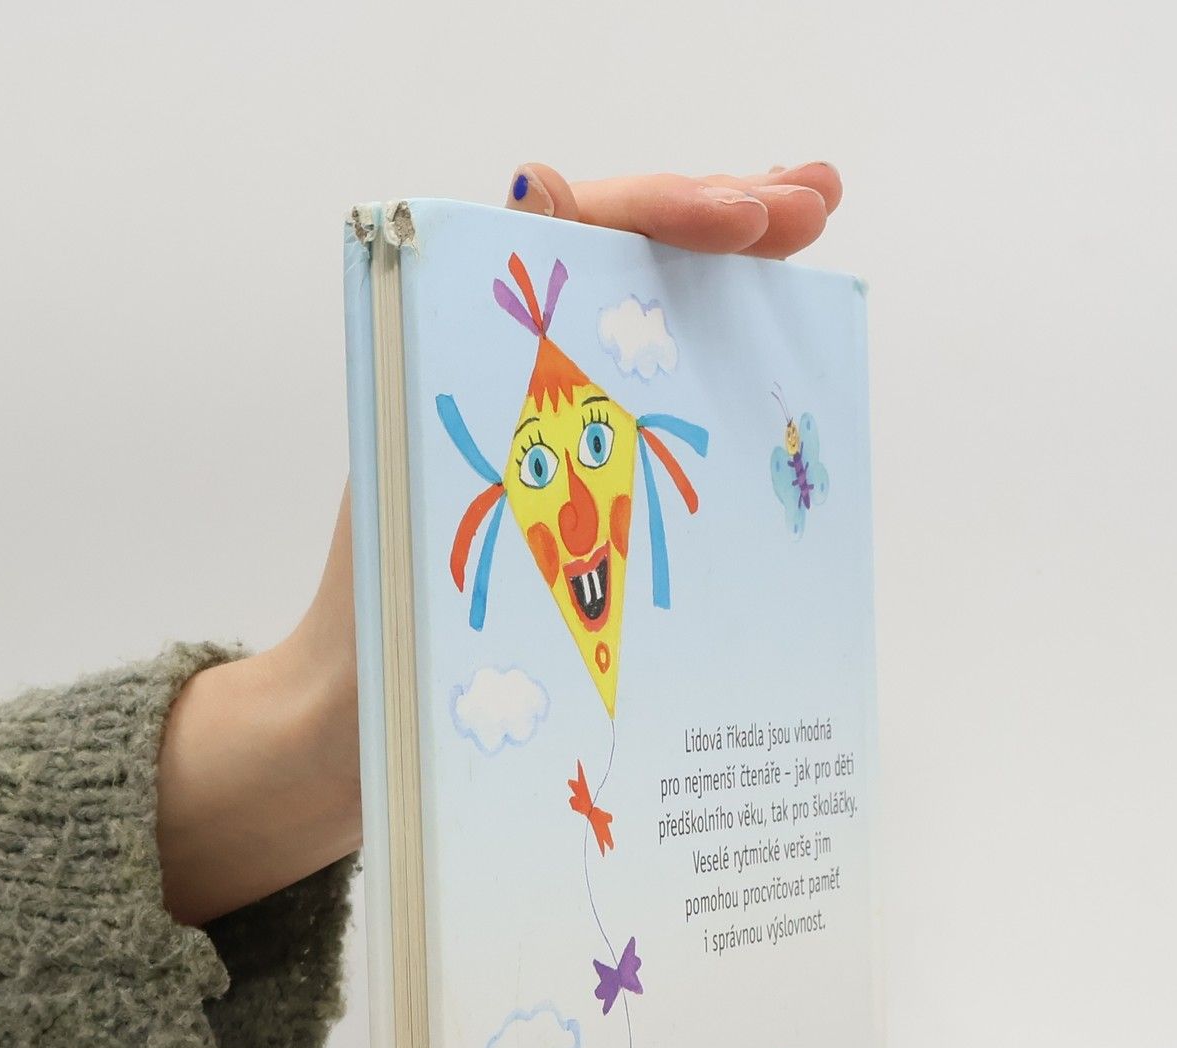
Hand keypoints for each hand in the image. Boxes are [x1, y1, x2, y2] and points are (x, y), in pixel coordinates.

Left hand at [155, 162, 843, 926]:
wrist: (359, 737)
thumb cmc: (375, 630)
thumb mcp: (425, 484)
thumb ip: (478, 335)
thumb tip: (538, 182)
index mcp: (462, 360)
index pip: (579, 238)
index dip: (671, 213)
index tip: (749, 218)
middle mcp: (508, 385)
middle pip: (628, 265)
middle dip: (728, 222)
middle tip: (817, 200)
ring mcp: (548, 441)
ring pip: (653, 334)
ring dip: (736, 287)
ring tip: (815, 228)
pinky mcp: (573, 498)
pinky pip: (655, 423)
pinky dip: (721, 386)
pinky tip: (782, 365)